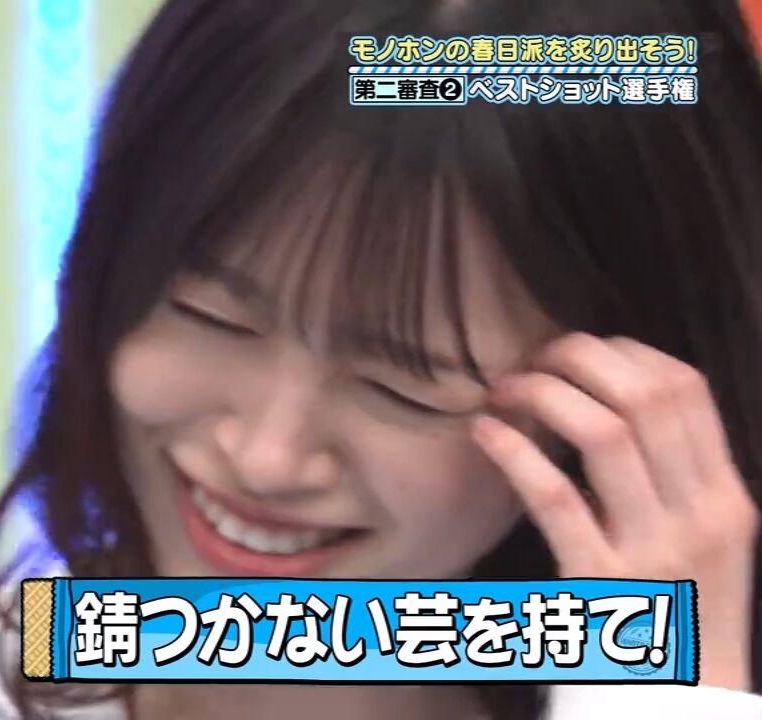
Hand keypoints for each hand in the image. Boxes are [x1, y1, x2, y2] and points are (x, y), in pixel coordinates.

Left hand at [470, 333, 758, 689]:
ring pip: (605, 434)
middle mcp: (700, 516)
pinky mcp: (600, 583)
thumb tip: (613, 399)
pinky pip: (556, 499)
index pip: (686, 388)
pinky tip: (485, 433)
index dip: (624, 351)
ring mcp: (653, 551)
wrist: (680, 704)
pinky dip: (515, 454)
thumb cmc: (675, 615)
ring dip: (545, 395)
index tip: (577, 351)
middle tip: (531, 361)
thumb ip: (674, 477)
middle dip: (579, 359)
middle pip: (646, 396)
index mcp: (725, 497)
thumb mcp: (702, 541)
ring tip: (504, 390)